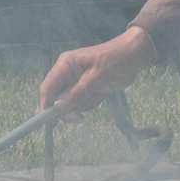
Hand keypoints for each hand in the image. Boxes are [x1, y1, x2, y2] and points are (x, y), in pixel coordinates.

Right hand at [39, 26, 157, 116]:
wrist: (134, 57)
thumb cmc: (115, 62)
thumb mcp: (97, 79)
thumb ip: (76, 94)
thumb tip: (57, 107)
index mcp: (65, 65)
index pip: (47, 88)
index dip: (46, 106)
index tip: (51, 123)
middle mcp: (67, 73)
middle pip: (57, 98)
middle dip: (70, 108)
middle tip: (80, 118)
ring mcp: (76, 81)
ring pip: (71, 102)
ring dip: (85, 103)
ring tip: (100, 93)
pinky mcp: (85, 87)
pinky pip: (82, 101)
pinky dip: (92, 101)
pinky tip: (102, 93)